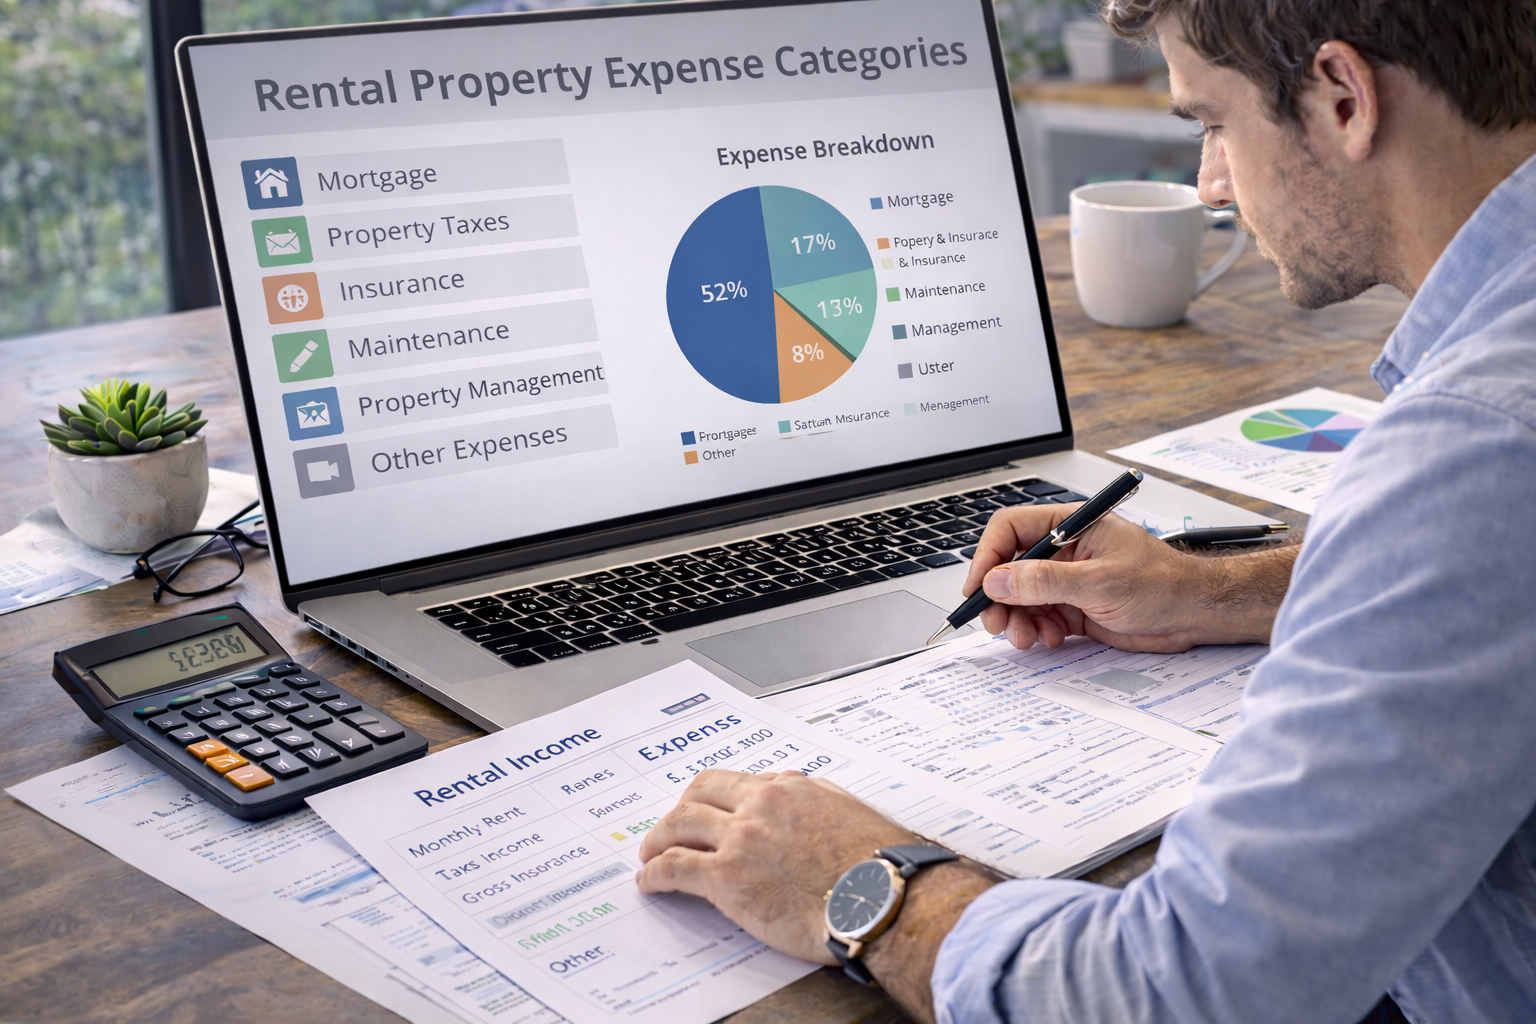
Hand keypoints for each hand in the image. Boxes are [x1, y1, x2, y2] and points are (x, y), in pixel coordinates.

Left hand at [636, 769, 915, 963]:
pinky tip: (649, 882)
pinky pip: (675, 868)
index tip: (704, 809)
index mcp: (787, 790)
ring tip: (649, 854)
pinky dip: (654, 874)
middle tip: (670, 828)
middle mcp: (759, 807)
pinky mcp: (727, 879)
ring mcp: (740, 840)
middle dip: (678, 811)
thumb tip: (796, 786)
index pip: (733, 783)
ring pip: (678, 827)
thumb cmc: (878, 863)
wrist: (882, 899)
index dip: (712, 797)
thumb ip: (814, 796)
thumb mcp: (847, 810)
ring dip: (657, 840)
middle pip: (697, 796)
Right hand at [962, 503, 1295, 651]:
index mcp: (1070, 525)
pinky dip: (1038, 631)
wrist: (1195, 614)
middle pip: (1009, 567)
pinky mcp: (1074, 607)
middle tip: (993, 621)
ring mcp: (1068, 580)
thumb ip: (1045, 581)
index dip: (988, 556)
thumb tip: (998, 580)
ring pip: (1021, 597)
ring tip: (1025, 637)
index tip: (979, 586)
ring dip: (1016, 619)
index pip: (1011, 529)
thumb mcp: (1099, 582)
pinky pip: (1040, 618)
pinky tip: (1051, 638)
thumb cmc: (1164, 584)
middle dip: (998, 597)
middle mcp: (1064, 550)